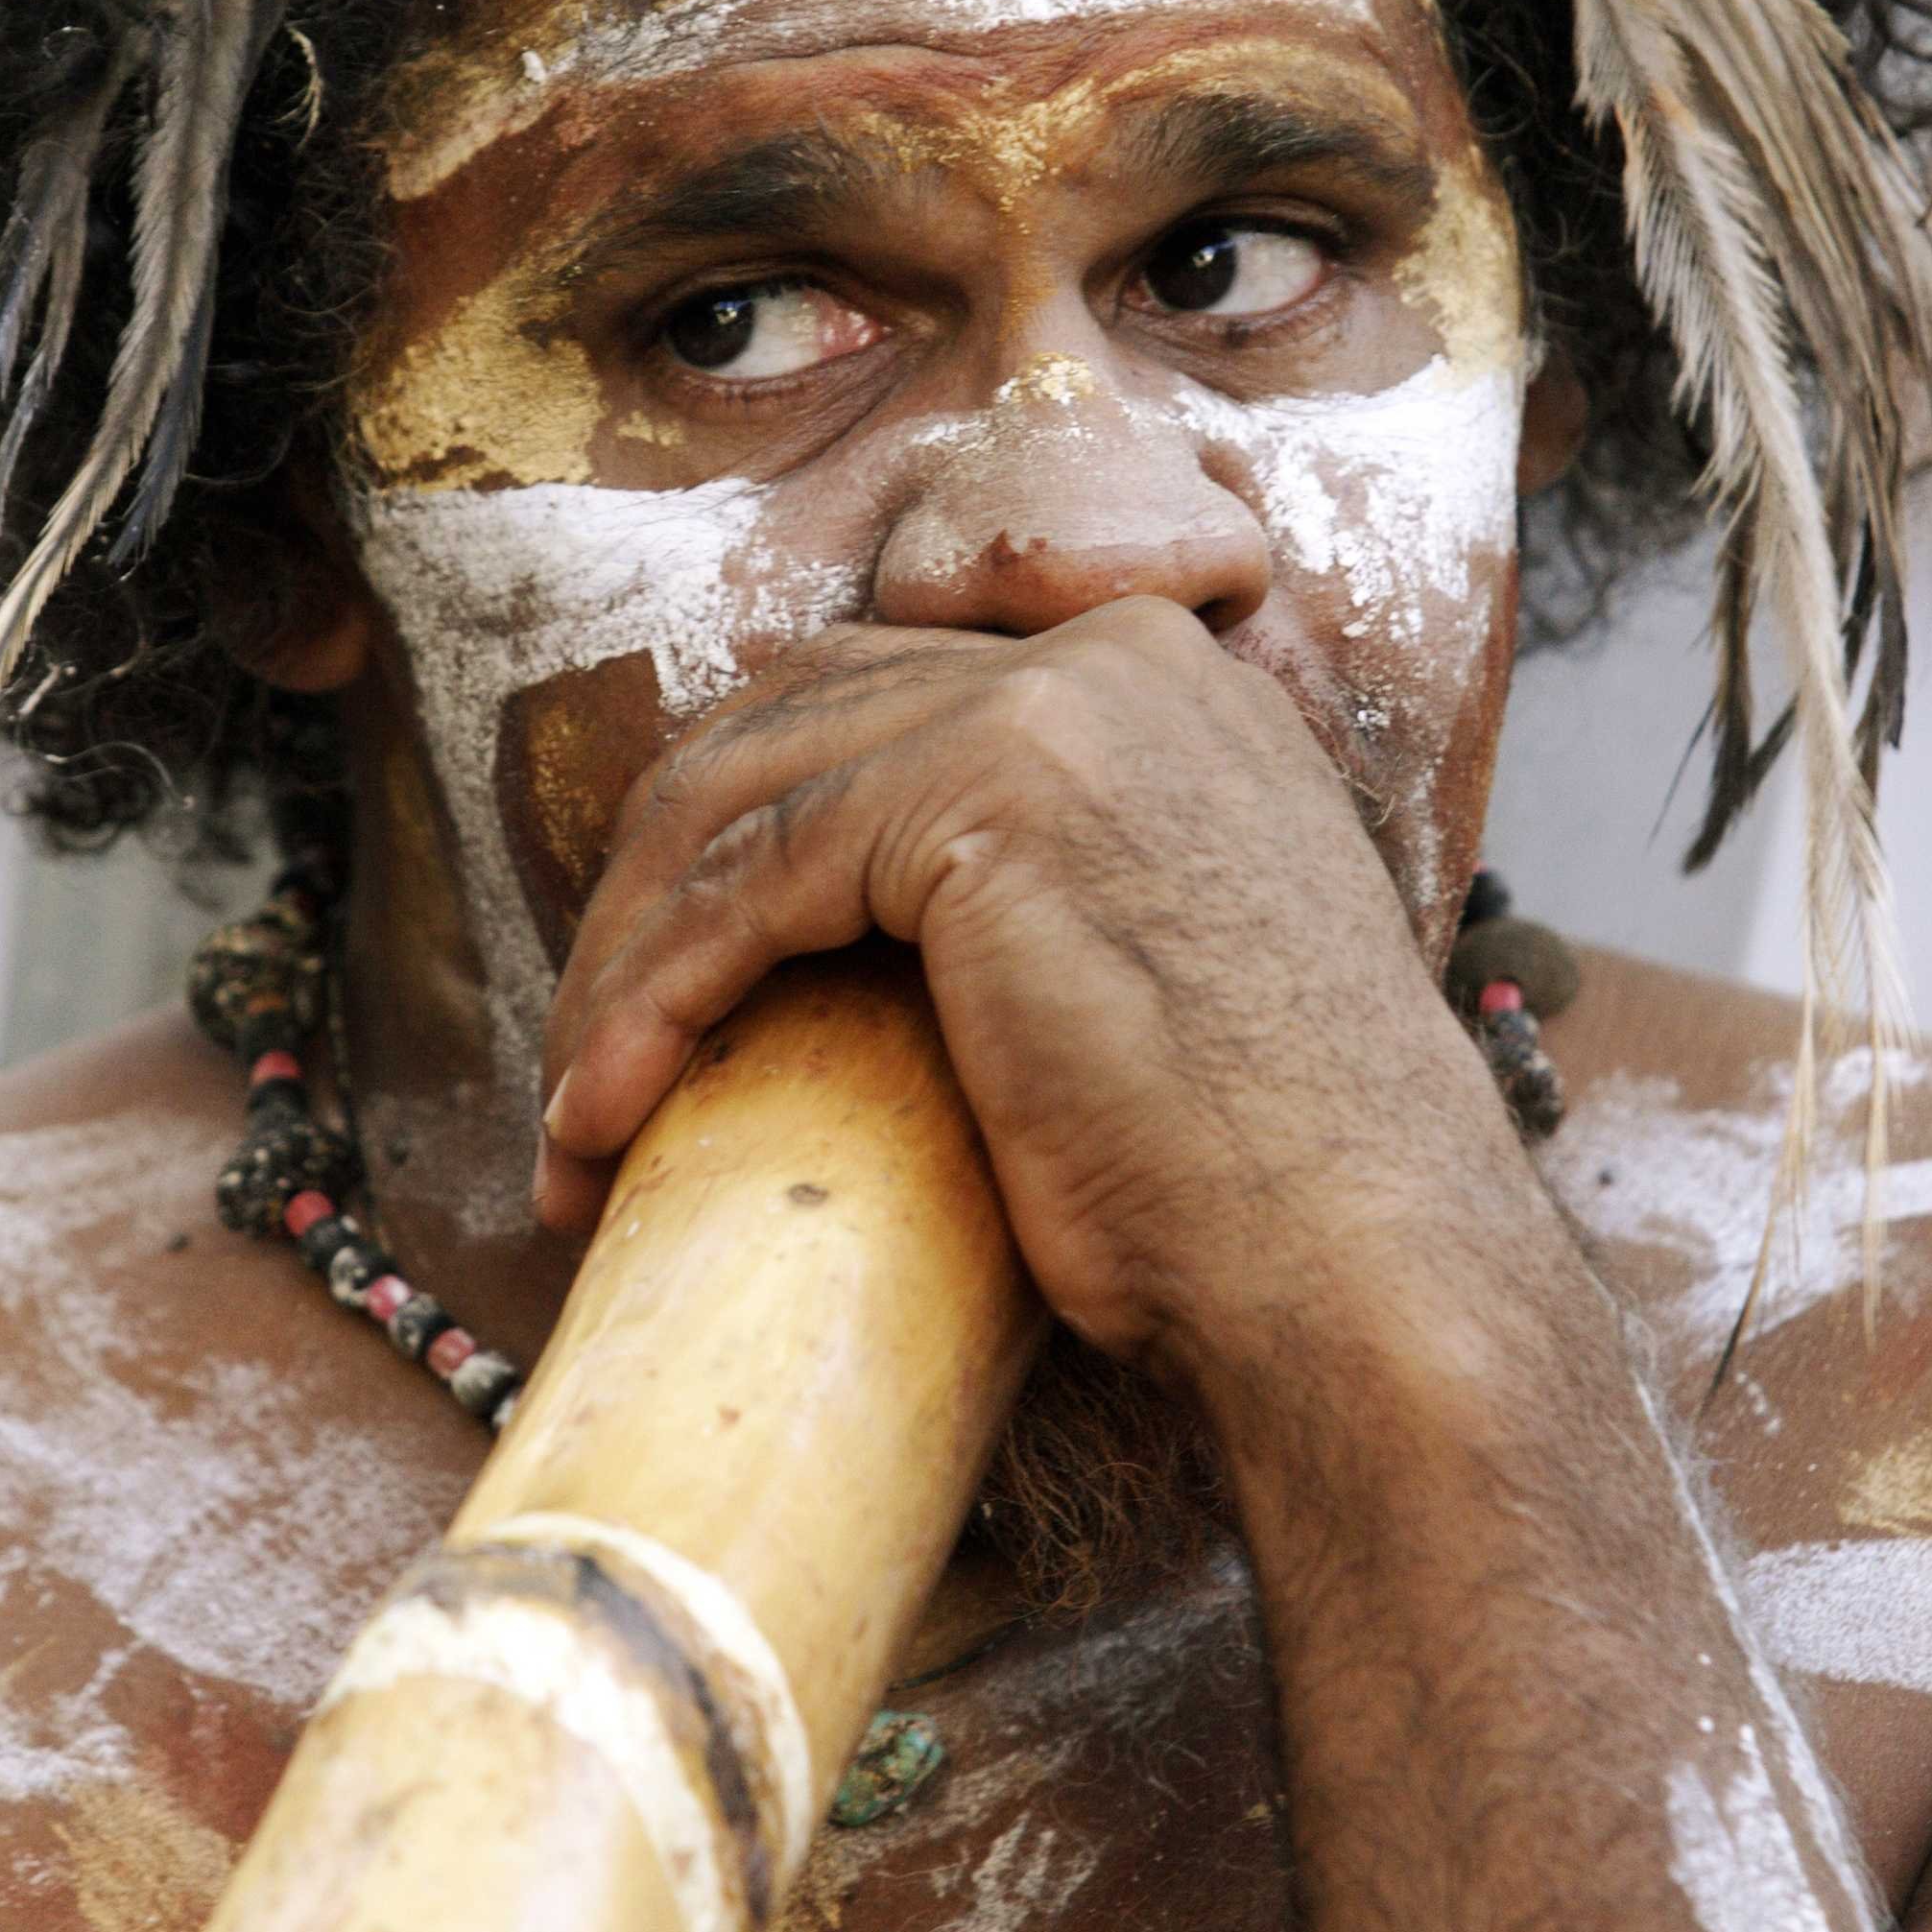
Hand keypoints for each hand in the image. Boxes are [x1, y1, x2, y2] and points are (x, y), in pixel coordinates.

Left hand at [536, 598, 1533, 1385]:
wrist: (1359, 1272)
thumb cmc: (1257, 1190)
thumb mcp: (1138, 977)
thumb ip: (1026, 897)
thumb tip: (849, 950)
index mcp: (1158, 688)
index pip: (870, 702)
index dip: (737, 832)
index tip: (661, 983)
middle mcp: (1111, 659)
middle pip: (779, 729)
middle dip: (649, 895)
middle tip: (589, 1059)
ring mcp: (1054, 706)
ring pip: (734, 803)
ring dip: (620, 968)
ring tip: (571, 1119)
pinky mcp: (985, 794)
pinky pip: (743, 885)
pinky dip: (644, 1004)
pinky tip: (595, 1119)